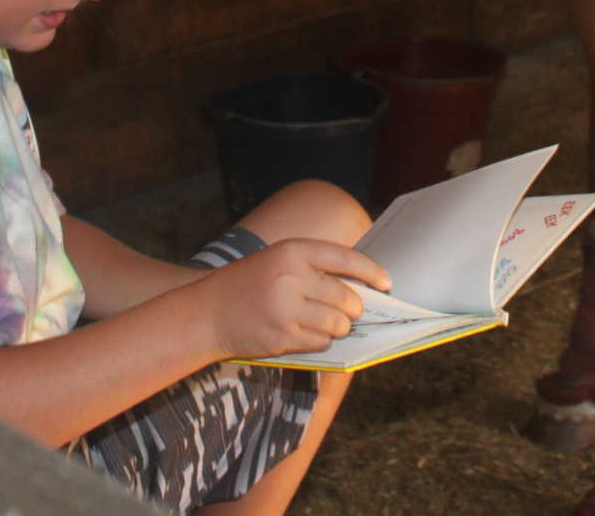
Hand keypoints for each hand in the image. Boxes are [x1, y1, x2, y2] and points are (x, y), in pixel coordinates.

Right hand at [197, 238, 390, 361]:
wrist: (207, 313)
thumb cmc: (249, 284)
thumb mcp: (278, 260)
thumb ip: (314, 268)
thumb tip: (360, 288)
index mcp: (292, 251)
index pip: (345, 258)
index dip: (371, 271)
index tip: (386, 282)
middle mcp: (291, 277)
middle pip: (346, 298)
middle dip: (353, 308)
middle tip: (350, 311)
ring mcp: (286, 309)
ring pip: (338, 324)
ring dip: (339, 327)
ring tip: (327, 323)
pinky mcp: (282, 337)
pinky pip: (321, 342)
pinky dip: (322, 341)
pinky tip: (306, 333)